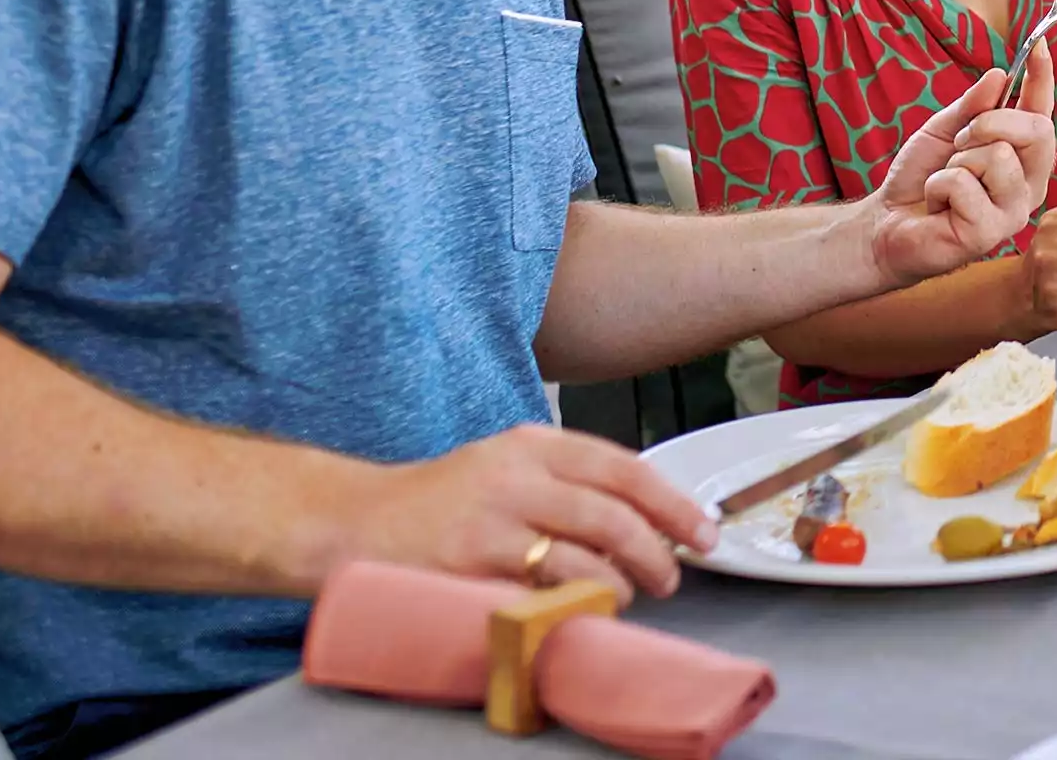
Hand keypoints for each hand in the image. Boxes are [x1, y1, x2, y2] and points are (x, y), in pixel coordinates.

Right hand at [325, 423, 716, 603]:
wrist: (355, 521)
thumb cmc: (441, 500)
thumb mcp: (507, 465)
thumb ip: (568, 480)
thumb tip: (646, 514)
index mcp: (533, 443)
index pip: (623, 467)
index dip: (671, 502)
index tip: (701, 530)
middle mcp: (515, 475)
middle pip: (612, 514)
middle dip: (656, 550)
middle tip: (673, 575)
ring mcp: (490, 522)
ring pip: (582, 556)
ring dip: (618, 584)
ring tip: (627, 595)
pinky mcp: (468, 566)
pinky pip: (538, 593)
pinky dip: (569, 606)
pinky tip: (579, 612)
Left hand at [865, 47, 1056, 287]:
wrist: (885, 223)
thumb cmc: (919, 179)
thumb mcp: (943, 130)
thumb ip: (972, 107)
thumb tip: (999, 75)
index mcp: (1022, 158)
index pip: (1042, 112)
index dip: (1043, 78)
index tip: (1039, 45)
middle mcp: (1028, 185)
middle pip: (1036, 131)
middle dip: (990, 122)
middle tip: (959, 140)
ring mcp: (1012, 211)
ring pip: (998, 155)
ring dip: (957, 161)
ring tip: (945, 181)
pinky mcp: (989, 233)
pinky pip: (964, 184)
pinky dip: (938, 185)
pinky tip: (938, 204)